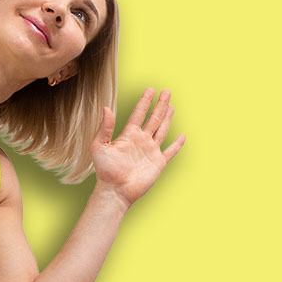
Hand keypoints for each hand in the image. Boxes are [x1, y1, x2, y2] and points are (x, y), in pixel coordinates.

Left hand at [90, 88, 184, 206]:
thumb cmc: (105, 171)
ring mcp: (150, 151)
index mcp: (128, 136)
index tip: (150, 90)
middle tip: (166, 91)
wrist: (115, 191)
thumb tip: (106, 108)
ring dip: (167, 118)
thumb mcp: (99, 147)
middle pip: (153, 119)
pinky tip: (182, 136)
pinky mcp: (158, 163)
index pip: (139, 114)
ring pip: (162, 130)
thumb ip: (104, 128)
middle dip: (160, 105)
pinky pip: (170, 152)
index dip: (144, 102)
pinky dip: (177, 144)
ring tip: (171, 105)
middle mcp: (141, 141)